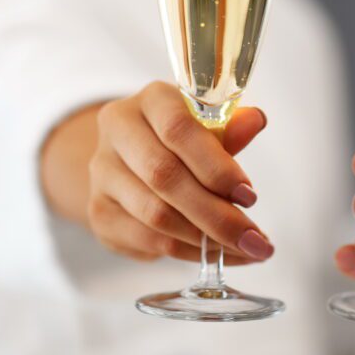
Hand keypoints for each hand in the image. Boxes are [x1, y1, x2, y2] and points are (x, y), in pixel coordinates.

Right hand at [87, 81, 272, 264]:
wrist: (134, 158)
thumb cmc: (182, 139)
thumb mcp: (208, 126)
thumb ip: (230, 127)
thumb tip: (255, 121)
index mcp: (151, 100)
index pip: (178, 129)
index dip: (216, 166)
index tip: (250, 195)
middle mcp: (117, 132)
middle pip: (164, 176)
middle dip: (216, 214)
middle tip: (254, 238)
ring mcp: (102, 174)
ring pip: (155, 214)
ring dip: (205, 239)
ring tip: (244, 250)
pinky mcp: (99, 212)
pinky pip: (147, 240)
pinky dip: (188, 252)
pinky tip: (216, 254)